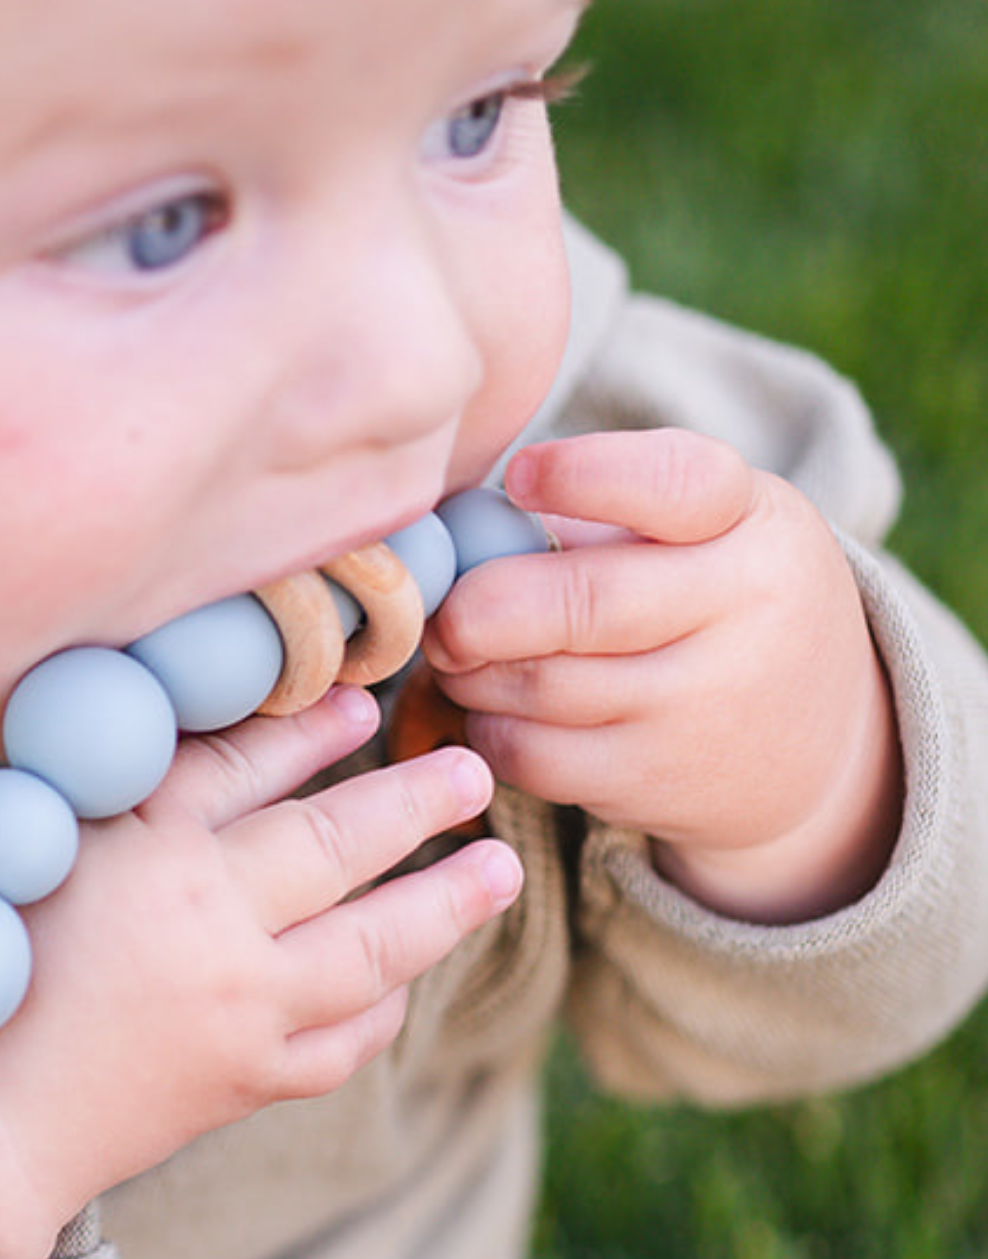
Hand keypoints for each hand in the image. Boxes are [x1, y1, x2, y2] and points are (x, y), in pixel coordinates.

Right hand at [0, 686, 521, 1258]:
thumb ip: (77, 793)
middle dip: (415, 801)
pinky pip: (347, 1040)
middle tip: (470, 772)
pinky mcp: (247, 1081)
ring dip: (444, 902)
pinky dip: (385, 1007)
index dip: (311, 729)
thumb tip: (145, 736)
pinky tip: (406, 983)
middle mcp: (208, 921)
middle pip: (336, 843)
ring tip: (500, 866)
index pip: (248, 767)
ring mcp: (241, 1008)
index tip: (361, 701)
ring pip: (372, 944)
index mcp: (140, 849)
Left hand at [420, 430, 900, 922]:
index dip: (585, 476)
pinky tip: (497, 709)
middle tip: (444, 612)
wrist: (815, 746)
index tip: (520, 477)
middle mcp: (744, 610)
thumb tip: (458, 525)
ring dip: (471, 672)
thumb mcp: (703, 533)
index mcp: (751, 521)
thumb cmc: (718, 606)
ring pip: (537, 686)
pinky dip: (488, 729)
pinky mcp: (652, 783)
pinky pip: (529, 754)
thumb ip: (596, 513)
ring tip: (464, 655)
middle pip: (579, 603)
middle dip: (479, 607)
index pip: (674, 484)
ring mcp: (701, 706)